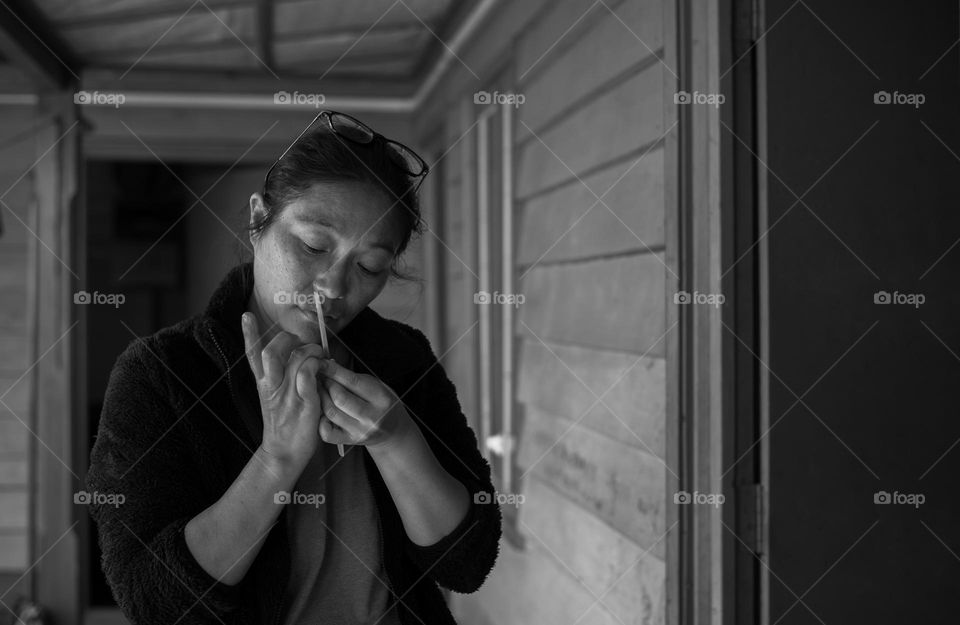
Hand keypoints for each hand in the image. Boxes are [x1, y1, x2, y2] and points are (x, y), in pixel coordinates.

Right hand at [241, 312, 324, 469]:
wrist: (285, 453)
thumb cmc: (285, 424)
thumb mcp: (278, 398)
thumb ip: (284, 377)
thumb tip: (300, 355)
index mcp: (264, 384)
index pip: (252, 355)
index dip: (249, 334)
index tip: (246, 315)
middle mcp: (272, 386)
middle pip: (271, 351)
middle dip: (288, 339)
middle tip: (303, 343)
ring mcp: (287, 394)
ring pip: (294, 359)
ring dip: (310, 351)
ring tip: (320, 356)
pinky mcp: (303, 402)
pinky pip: (307, 374)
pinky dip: (316, 366)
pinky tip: (323, 369)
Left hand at [315, 358, 413, 450]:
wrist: (393, 431)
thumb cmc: (382, 403)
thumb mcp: (377, 385)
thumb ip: (355, 378)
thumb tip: (329, 365)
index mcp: (381, 398)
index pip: (353, 381)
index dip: (333, 371)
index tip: (321, 363)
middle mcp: (372, 417)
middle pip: (339, 398)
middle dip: (326, 384)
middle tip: (320, 377)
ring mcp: (361, 431)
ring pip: (331, 413)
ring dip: (320, 398)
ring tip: (318, 390)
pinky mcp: (350, 441)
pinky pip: (327, 432)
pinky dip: (320, 420)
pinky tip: (322, 411)